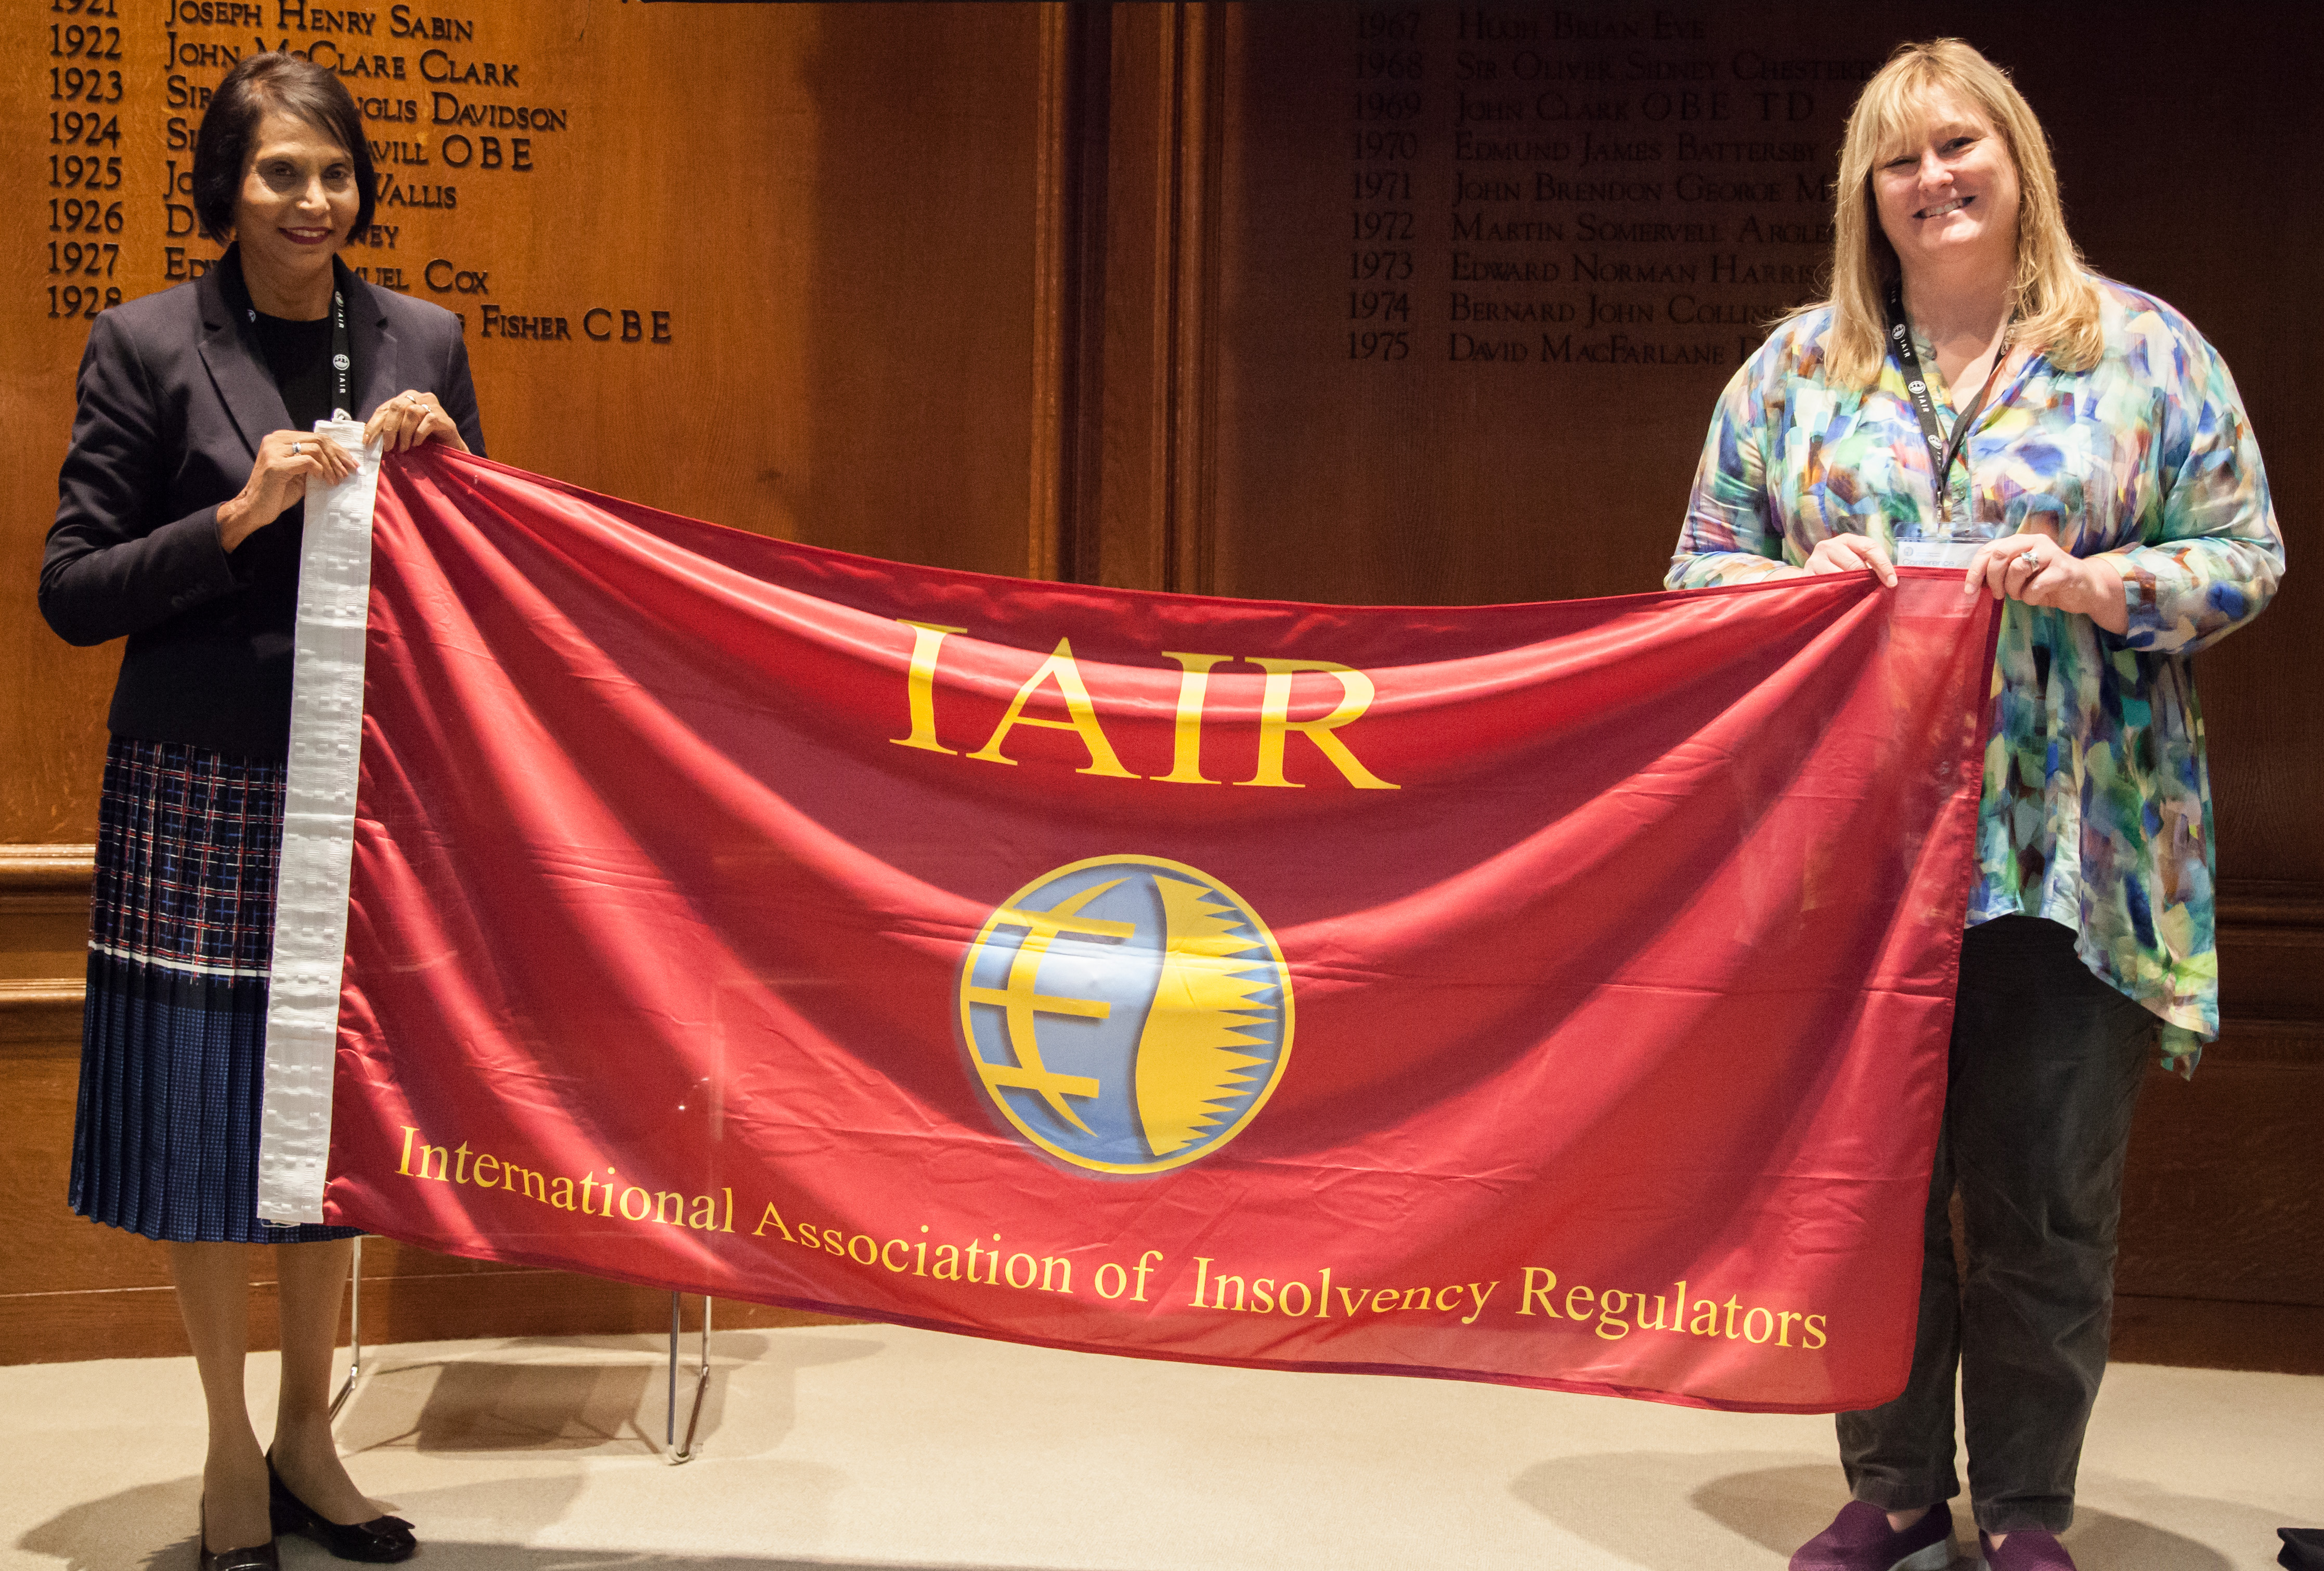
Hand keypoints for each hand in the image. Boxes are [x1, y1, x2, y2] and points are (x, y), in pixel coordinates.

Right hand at [216, 430, 357, 551]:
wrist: (254, 508)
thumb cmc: (277, 492)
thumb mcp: (299, 473)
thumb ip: (313, 462)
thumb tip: (340, 461)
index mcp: (280, 439)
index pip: (316, 437)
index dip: (337, 449)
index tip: (351, 462)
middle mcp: (274, 440)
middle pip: (318, 440)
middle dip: (338, 456)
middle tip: (349, 471)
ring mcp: (273, 451)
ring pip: (315, 449)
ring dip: (331, 465)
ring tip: (337, 479)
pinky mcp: (275, 465)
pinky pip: (307, 461)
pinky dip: (320, 470)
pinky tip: (324, 480)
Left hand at [364, 389, 467, 453]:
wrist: (450, 448)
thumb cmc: (425, 439)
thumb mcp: (404, 431)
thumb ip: (390, 427)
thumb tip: (369, 436)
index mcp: (408, 398)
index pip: (386, 407)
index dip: (374, 424)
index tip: (367, 440)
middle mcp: (420, 397)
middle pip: (398, 406)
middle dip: (389, 428)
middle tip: (387, 447)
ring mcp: (434, 406)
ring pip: (412, 413)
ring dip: (405, 433)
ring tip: (404, 448)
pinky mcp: (444, 417)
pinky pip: (428, 421)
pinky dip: (419, 434)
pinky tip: (417, 444)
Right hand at [1800, 533, 1897, 587]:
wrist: (1812, 575)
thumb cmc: (1840, 568)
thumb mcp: (1855, 560)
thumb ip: (1870, 565)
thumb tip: (1890, 580)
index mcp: (1846, 539)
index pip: (1869, 547)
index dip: (1883, 565)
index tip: (1892, 582)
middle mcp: (1828, 546)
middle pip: (1855, 563)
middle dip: (1868, 579)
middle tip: (1875, 590)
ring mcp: (1815, 560)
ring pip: (1841, 576)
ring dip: (1852, 587)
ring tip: (1857, 594)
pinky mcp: (1807, 575)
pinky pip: (1828, 587)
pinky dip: (1837, 593)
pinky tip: (1841, 597)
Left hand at [1961, 521, 2128, 633]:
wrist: (2085, 589)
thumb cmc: (2047, 582)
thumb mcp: (2020, 576)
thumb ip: (2000, 572)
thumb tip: (1974, 583)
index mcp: (2021, 540)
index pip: (1989, 550)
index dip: (1975, 571)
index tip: (1970, 591)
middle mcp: (2036, 541)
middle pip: (2000, 555)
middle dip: (1994, 579)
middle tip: (1999, 595)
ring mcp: (2051, 554)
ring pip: (2017, 568)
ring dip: (2014, 589)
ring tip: (2022, 595)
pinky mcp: (2064, 570)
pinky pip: (2036, 585)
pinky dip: (2030, 597)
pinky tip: (2036, 598)